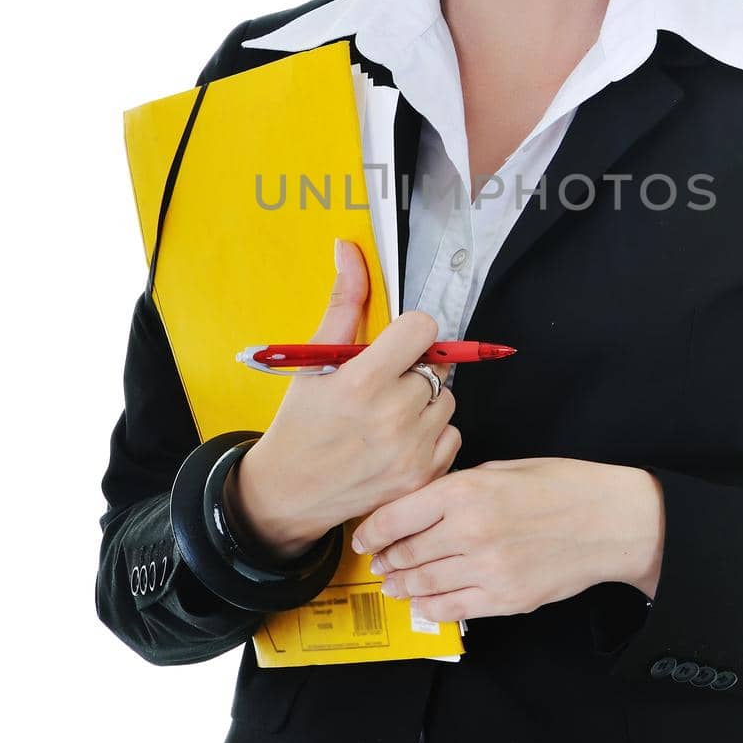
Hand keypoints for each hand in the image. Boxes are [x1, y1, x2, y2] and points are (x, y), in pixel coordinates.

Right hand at [229, 239, 459, 558]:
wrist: (289, 493)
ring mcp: (411, 450)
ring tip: (388, 413)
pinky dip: (432, 433)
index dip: (410, 332)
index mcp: (363, 382)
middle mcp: (392, 417)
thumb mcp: (313, 360)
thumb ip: (344, 302)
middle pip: (437, 366)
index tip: (394, 345)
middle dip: (413, 369)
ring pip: (446, 399)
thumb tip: (350, 249)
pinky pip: (452, 434)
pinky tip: (399, 439)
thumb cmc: (301, 424)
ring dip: (424, 401)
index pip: (423, 329)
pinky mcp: (422, 476)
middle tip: (381, 386)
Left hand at [351, 458, 663, 622]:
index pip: (396, 516)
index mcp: (467, 489)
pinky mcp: (504, 598)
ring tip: (392, 583)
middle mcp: (470, 530)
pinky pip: (452, 608)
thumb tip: (419, 506)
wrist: (611, 521)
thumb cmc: (561, 485)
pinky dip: (429, 607)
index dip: (370, 531)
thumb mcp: (503, 468)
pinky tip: (422, 602)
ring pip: (422, 584)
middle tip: (376, 562)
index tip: (362, 537)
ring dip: (401, 586)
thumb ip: (457, 487)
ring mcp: (487, 569)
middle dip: (385, 559)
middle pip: (405, 553)